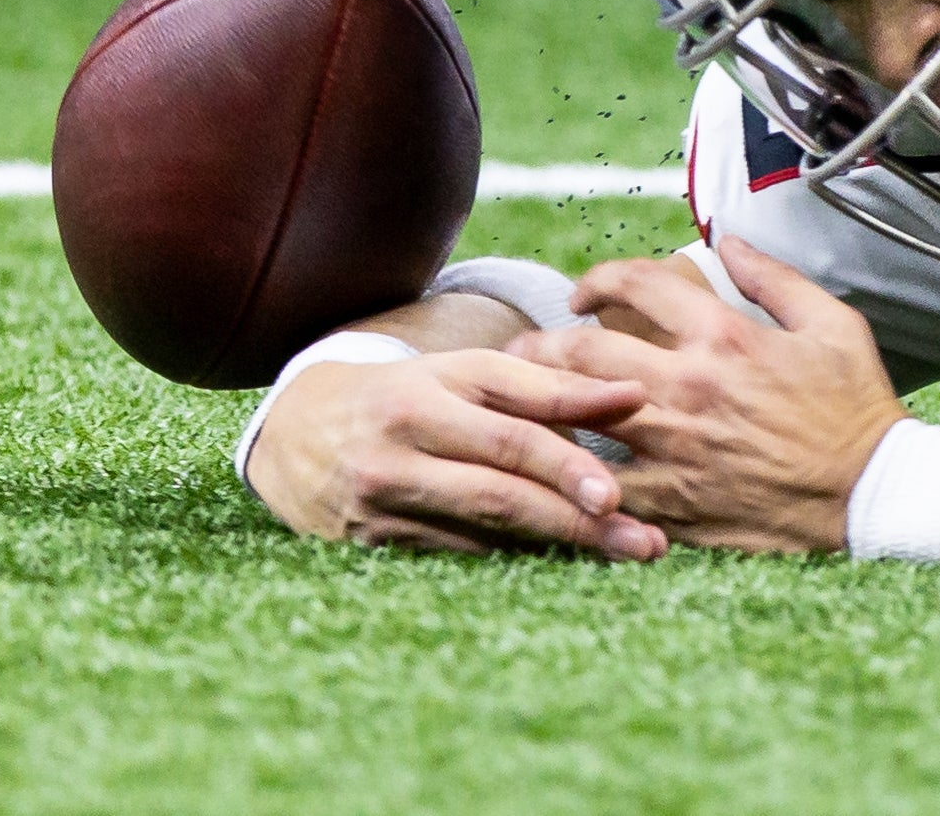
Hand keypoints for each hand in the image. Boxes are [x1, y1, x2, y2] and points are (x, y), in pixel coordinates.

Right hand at [244, 349, 661, 558]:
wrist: (298, 429)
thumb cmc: (410, 393)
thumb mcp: (469, 373)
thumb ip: (552, 386)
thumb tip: (637, 393)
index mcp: (428, 393)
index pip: (508, 433)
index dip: (567, 462)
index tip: (618, 493)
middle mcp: (399, 449)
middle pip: (498, 492)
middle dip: (575, 521)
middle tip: (642, 542)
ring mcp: (380, 502)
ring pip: (479, 532)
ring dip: (556, 548)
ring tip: (622, 556)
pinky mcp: (369, 546)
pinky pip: (455, 556)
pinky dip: (511, 561)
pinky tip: (562, 566)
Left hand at [517, 237, 908, 553]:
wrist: (873, 494)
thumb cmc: (857, 408)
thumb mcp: (833, 324)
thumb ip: (775, 279)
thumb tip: (730, 242)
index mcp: (726, 337)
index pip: (638, 286)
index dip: (600, 279)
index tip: (584, 293)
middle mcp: (690, 387)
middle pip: (583, 353)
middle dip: (541, 343)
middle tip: (525, 347)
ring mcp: (675, 448)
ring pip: (577, 417)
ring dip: (539, 405)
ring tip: (518, 402)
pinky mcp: (673, 502)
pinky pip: (603, 489)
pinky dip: (573, 478)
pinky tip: (554, 471)